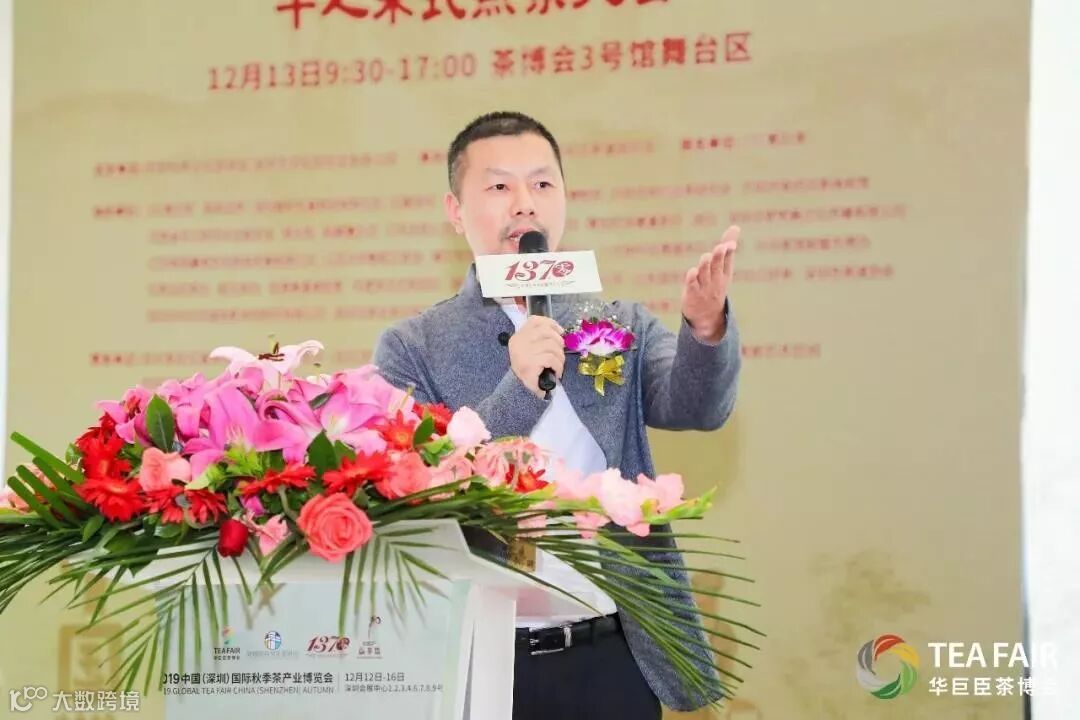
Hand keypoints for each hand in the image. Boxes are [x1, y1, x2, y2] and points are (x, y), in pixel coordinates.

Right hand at [507, 316, 565, 398]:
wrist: (518, 391)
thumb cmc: (528, 370)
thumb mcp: (530, 350)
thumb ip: (540, 339)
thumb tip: (560, 332)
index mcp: (518, 337)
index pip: (535, 321)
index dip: (551, 324)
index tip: (560, 332)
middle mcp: (518, 342)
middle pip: (547, 332)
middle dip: (559, 343)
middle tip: (560, 354)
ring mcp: (523, 353)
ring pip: (552, 346)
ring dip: (560, 357)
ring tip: (558, 365)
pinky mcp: (530, 364)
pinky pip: (551, 359)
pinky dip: (558, 366)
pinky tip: (557, 372)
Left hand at [681, 225, 737, 341]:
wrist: (707, 317)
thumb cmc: (715, 286)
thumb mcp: (724, 269)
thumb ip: (727, 248)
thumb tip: (735, 227)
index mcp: (724, 274)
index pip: (727, 261)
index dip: (728, 252)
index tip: (730, 244)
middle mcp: (715, 280)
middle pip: (717, 267)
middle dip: (719, 257)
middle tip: (721, 247)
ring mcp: (704, 287)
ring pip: (704, 274)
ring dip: (705, 265)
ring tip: (706, 256)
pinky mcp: (691, 293)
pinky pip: (692, 285)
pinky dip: (692, 278)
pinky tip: (692, 271)